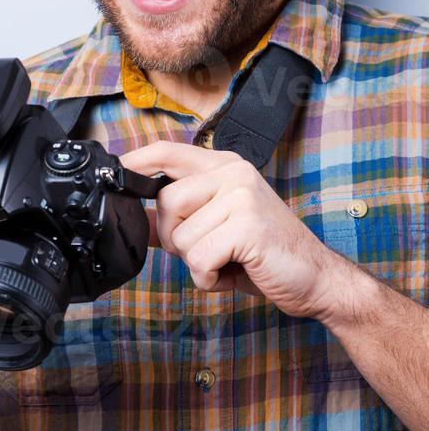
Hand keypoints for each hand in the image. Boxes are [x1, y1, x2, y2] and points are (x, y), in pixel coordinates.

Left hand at [120, 141, 341, 319]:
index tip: (115, 172)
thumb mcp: (216, 229)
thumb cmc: (263, 253)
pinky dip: (208, 278)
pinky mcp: (247, 224)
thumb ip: (176, 219)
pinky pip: (199, 258)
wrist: (314, 278)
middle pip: (165, 203)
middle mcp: (232, 173)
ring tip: (226, 260)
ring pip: (179, 236)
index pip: (168, 152)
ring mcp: (241, 195)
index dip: (136, 162)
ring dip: (195, 262)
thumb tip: (134, 217)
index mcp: (224, 167)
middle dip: (174, 239)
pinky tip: (232, 272)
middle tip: (208, 250)